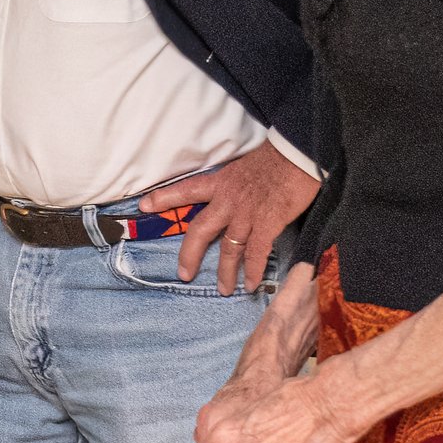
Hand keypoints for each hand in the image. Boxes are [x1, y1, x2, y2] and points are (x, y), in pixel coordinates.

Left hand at [140, 141, 317, 294]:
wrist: (298, 153)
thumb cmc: (275, 159)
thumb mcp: (242, 168)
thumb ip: (232, 187)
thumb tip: (232, 200)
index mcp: (219, 183)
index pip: (185, 190)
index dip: (164, 198)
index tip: (144, 206)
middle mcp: (227, 200)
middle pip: (200, 230)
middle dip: (190, 254)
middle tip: (183, 273)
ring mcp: (246, 214)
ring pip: (229, 248)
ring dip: (226, 272)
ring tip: (224, 289)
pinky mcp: (268, 223)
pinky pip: (256, 252)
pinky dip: (253, 270)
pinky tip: (251, 283)